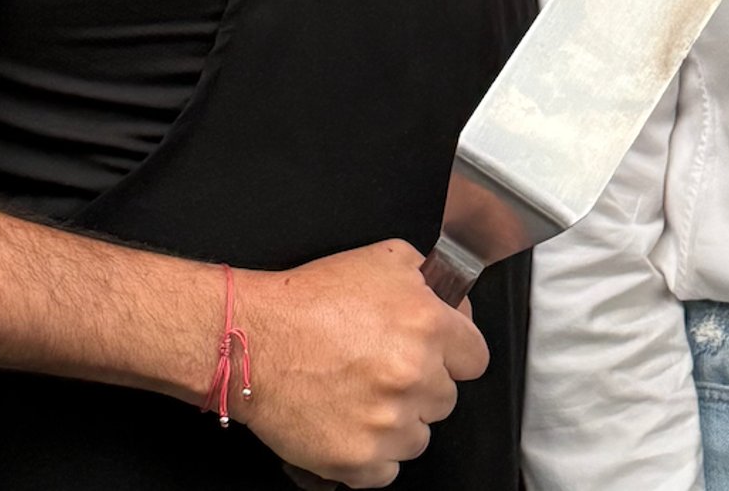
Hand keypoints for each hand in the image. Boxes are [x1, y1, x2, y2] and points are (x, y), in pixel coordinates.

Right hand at [232, 241, 489, 488]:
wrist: (253, 340)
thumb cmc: (312, 298)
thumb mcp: (386, 259)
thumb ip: (431, 278)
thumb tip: (454, 300)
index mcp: (429, 326)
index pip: (475, 359)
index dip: (455, 355)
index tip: (438, 356)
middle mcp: (415, 377)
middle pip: (445, 400)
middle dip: (422, 387)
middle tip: (386, 372)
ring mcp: (386, 424)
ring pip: (418, 438)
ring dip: (399, 424)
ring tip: (364, 399)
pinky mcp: (355, 461)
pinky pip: (386, 471)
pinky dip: (372, 457)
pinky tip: (351, 428)